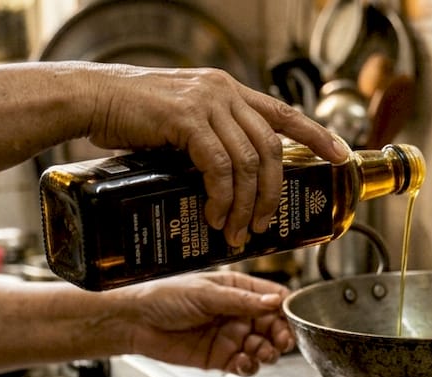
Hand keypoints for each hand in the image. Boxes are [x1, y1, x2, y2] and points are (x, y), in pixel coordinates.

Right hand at [77, 63, 349, 247]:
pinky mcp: (187, 120)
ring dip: (246, 204)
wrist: (90, 98)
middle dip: (273, 193)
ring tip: (234, 230)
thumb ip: (210, 138)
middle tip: (263, 225)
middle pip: (272, 149)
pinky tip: (214, 214)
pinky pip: (219, 167)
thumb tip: (229, 177)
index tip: (341, 156)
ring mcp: (208, 103)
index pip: (284, 113)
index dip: (318, 135)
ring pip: (249, 163)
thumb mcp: (181, 121)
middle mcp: (224, 92)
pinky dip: (222, 197)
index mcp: (228, 91)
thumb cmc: (129, 115)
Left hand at [113, 271, 295, 375]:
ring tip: (261, 352)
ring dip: (267, 352)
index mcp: (236, 289)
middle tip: (281, 342)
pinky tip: (243, 362)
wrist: (135, 322)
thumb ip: (240, 300)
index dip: (284, 309)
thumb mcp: (205, 293)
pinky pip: (244, 364)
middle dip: (280, 334)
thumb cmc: (163, 297)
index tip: (291, 318)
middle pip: (272, 325)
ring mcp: (230, 336)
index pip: (271, 298)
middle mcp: (237, 313)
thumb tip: (273, 302)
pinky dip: (249, 365)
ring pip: (262, 347)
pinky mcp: (220, 357)